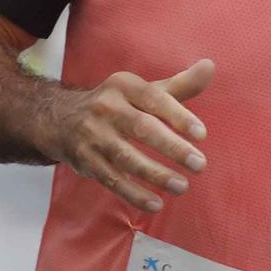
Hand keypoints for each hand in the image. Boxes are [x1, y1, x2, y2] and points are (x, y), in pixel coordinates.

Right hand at [38, 59, 213, 213]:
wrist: (61, 118)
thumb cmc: (118, 105)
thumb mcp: (143, 91)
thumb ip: (180, 84)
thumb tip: (210, 66)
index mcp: (124, 86)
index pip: (154, 99)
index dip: (178, 116)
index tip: (202, 135)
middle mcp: (106, 107)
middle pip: (142, 129)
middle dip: (172, 148)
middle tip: (200, 165)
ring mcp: (93, 135)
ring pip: (126, 158)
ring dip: (156, 175)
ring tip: (182, 186)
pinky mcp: (85, 160)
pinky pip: (112, 180)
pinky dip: (133, 194)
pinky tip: (155, 204)